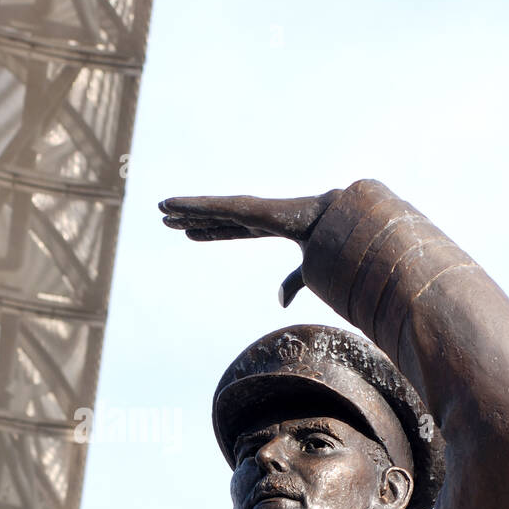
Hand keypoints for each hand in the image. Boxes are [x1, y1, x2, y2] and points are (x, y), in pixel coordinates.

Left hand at [158, 190, 342, 304]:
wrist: (346, 227)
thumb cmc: (334, 247)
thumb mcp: (308, 272)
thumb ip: (293, 283)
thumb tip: (280, 303)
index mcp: (270, 227)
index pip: (233, 231)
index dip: (211, 231)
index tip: (190, 233)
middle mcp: (259, 215)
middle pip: (217, 217)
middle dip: (193, 217)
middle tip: (167, 218)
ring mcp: (254, 209)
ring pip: (212, 209)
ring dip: (187, 208)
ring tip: (162, 207)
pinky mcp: (251, 209)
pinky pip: (216, 208)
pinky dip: (193, 206)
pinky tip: (174, 205)